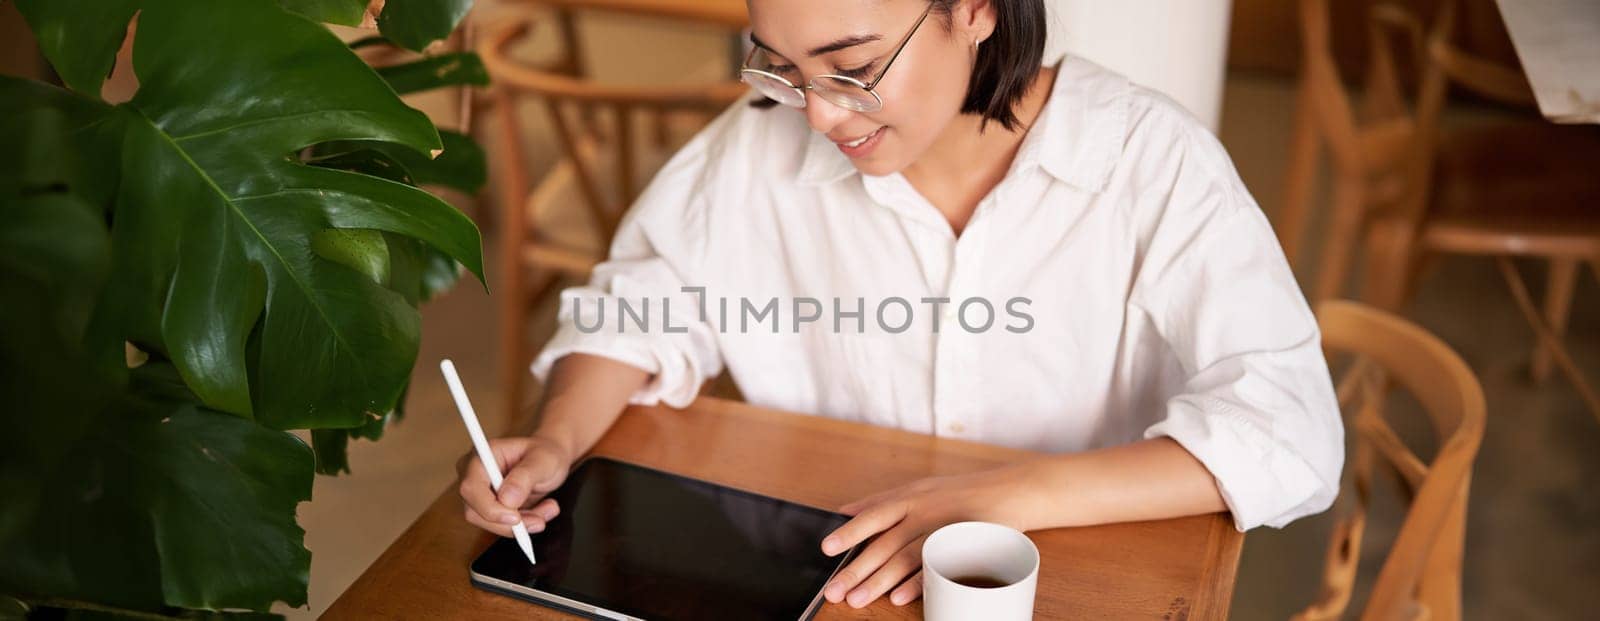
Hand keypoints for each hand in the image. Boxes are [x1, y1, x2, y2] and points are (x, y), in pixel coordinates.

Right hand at [457, 435, 571, 536]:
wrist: (552, 458)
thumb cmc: (545, 452)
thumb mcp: (543, 460)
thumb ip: (525, 477)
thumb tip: (506, 500)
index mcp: (482, 455)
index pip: (470, 488)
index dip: (489, 508)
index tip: (516, 518)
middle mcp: (474, 475)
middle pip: (475, 511)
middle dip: (509, 523)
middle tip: (540, 521)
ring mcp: (480, 493)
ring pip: (488, 523)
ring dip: (521, 525)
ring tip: (548, 509)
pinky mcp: (489, 507)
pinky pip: (500, 526)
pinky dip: (523, 525)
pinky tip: (542, 511)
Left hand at [819, 465, 1041, 608]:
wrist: (1011, 491)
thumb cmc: (958, 493)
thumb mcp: (918, 488)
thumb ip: (880, 501)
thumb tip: (843, 510)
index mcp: (910, 497)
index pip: (875, 515)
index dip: (850, 532)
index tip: (827, 548)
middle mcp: (924, 511)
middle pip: (885, 543)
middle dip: (858, 569)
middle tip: (835, 591)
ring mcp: (944, 530)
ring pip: (906, 558)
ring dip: (881, 582)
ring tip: (858, 599)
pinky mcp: (963, 547)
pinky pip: (937, 568)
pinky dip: (918, 583)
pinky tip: (899, 598)